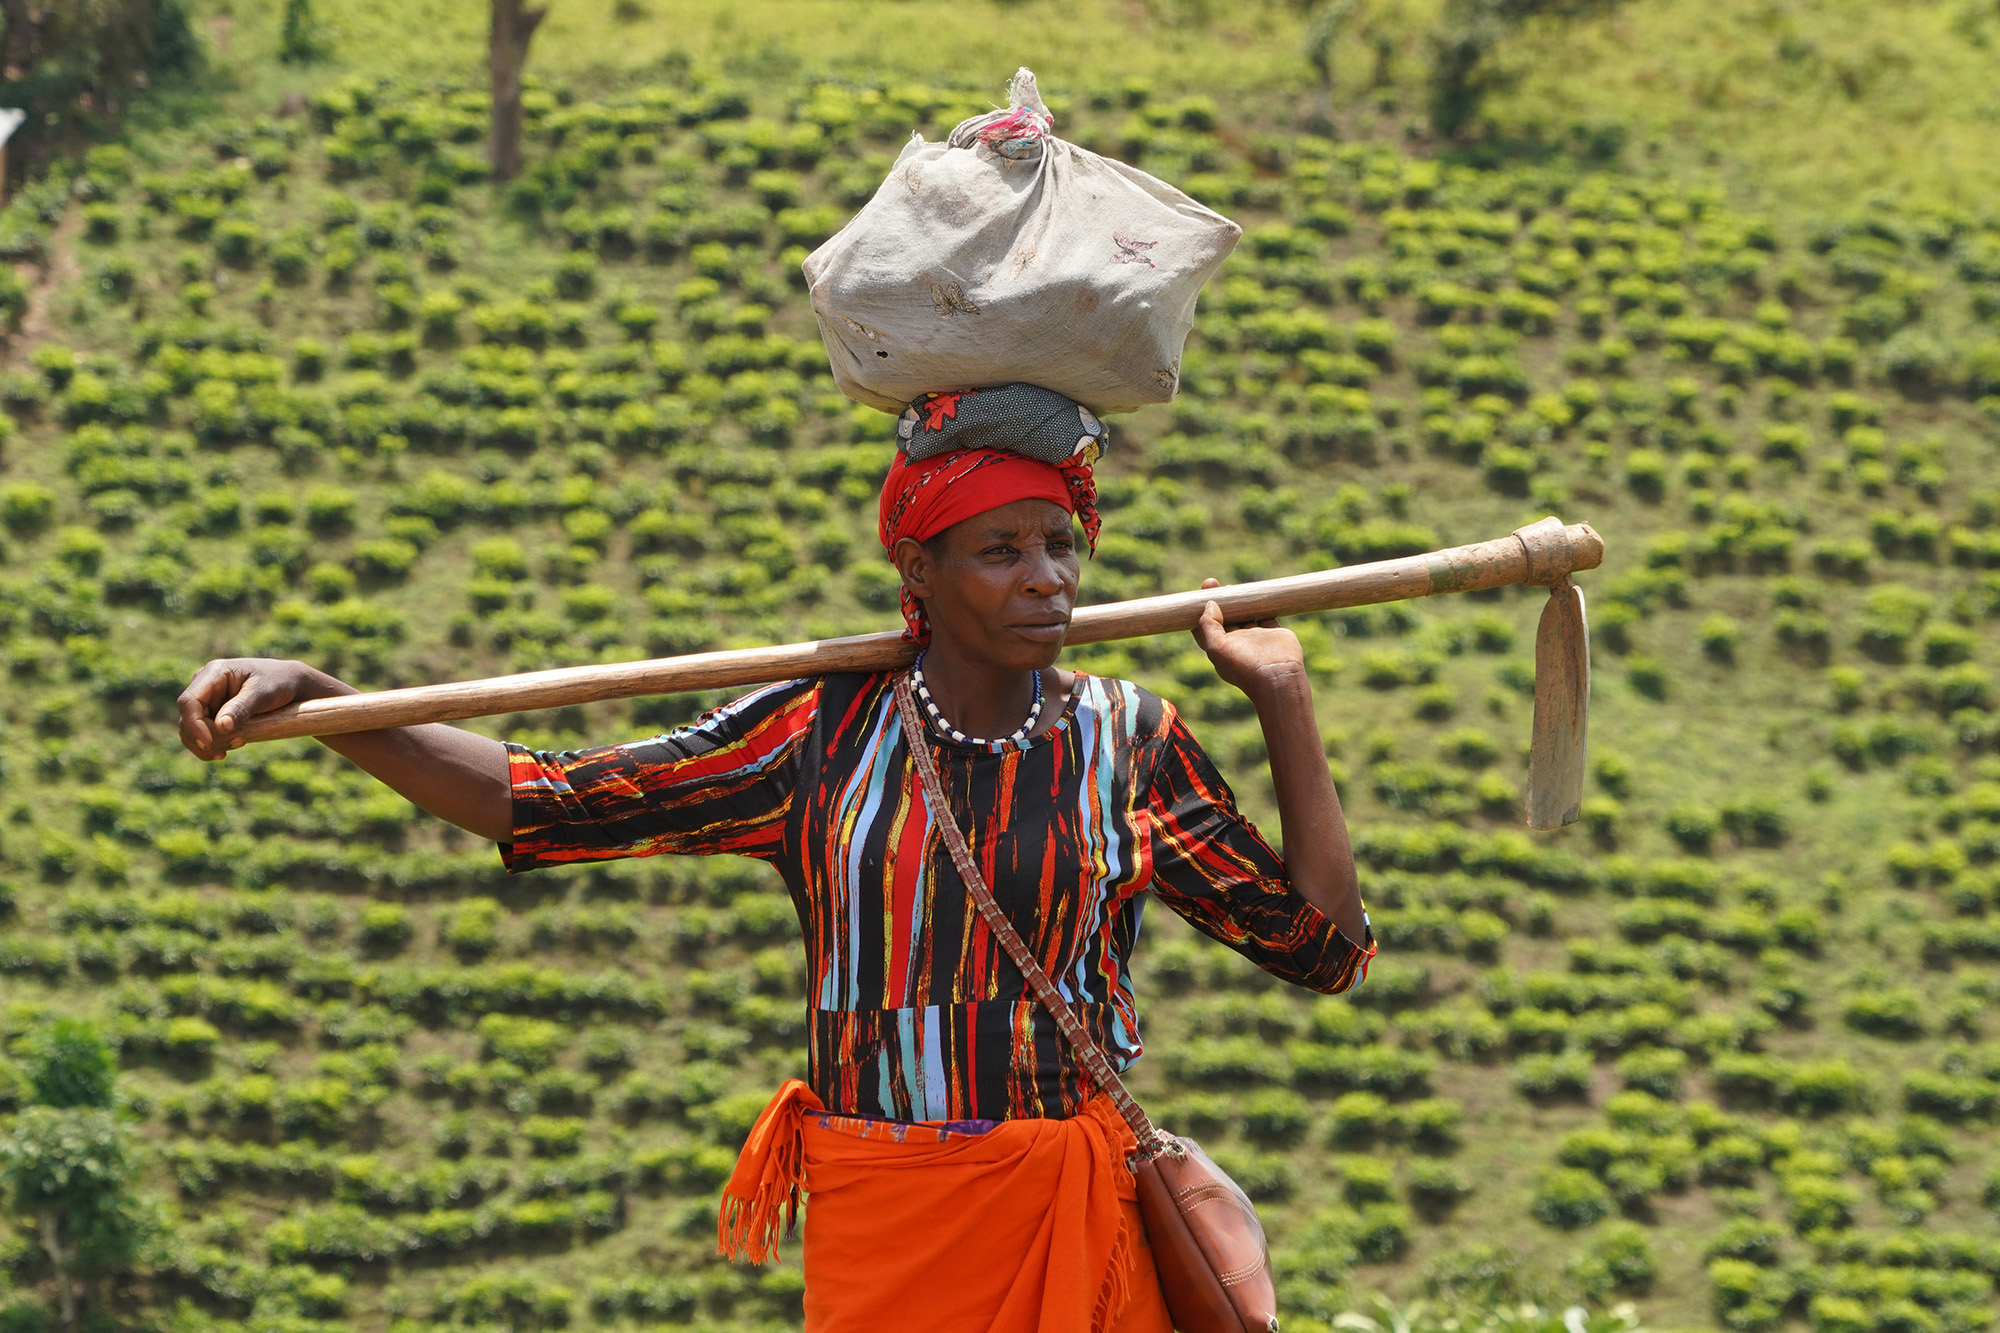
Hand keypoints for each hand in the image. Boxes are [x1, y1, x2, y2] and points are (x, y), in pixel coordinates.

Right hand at [177, 658, 350, 760]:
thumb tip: (220, 726)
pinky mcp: (211, 715)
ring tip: (239, 743)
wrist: (290, 685)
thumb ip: (241, 708)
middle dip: (207, 737)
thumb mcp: (263, 693)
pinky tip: (225, 752)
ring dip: (210, 744)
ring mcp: (206, 701)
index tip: (209, 743)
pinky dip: (210, 746)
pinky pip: (201, 735)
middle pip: (187, 719)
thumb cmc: (278, 683)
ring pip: (190, 730)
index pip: (189, 702)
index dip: (194, 725)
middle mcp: (203, 686)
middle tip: (239, 742)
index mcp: (213, 673)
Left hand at [1191, 578, 1306, 698]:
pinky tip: (1255, 591)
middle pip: (1224, 617)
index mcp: (1221, 650)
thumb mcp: (1217, 648)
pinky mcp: (1273, 632)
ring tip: (1232, 586)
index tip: (1198, 594)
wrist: (1277, 676)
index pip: (1205, 628)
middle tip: (1213, 583)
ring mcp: (1256, 637)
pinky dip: (1261, 603)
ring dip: (1238, 600)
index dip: (1199, 612)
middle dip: (1218, 601)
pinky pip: (1265, 613)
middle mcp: (1237, 644)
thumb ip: (1208, 625)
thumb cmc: (1243, 666)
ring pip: (1244, 614)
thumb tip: (1209, 604)